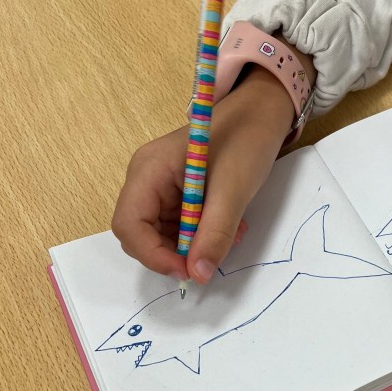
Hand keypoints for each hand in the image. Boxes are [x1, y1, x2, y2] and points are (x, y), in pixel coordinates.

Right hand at [112, 50, 311, 282]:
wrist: (262, 115)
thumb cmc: (244, 139)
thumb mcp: (232, 190)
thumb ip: (214, 234)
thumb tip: (198, 275)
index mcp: (148, 170)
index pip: (129, 224)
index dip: (152, 254)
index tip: (186, 270)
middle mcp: (147, 180)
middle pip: (141, 235)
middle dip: (174, 253)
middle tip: (210, 258)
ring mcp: (161, 188)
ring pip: (163, 237)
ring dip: (194, 247)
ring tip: (230, 236)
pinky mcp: (178, 196)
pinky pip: (180, 228)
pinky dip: (202, 237)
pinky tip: (228, 228)